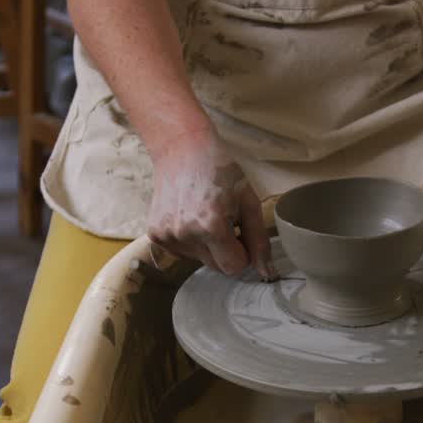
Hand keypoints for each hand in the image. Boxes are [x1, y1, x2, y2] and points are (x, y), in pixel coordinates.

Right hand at [146, 130, 274, 278]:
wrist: (182, 148)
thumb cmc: (220, 171)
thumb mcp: (248, 201)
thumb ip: (259, 239)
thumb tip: (268, 273)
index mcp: (211, 226)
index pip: (234, 267)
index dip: (242, 252)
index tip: (240, 232)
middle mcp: (185, 234)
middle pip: (216, 266)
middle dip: (225, 250)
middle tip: (224, 221)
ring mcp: (166, 235)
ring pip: (199, 260)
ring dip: (207, 245)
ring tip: (204, 214)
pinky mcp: (154, 234)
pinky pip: (182, 252)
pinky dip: (189, 240)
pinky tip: (188, 215)